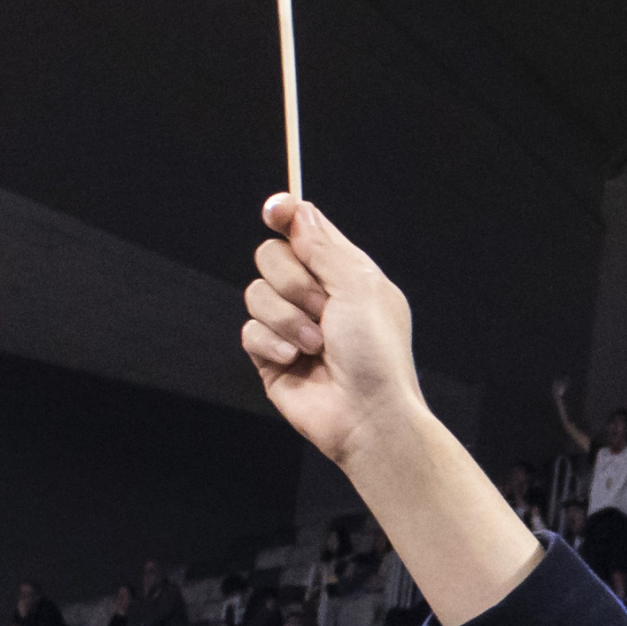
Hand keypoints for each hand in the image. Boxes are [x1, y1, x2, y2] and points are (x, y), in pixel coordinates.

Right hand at [241, 194, 432, 467]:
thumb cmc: (377, 354)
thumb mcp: (359, 286)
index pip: (304, 229)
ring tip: (316, 345)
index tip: (274, 211)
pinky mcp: (271, 356)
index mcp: (344, 272)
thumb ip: (323, 246)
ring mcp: (291, 325)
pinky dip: (273, 345)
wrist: (368, 415)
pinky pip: (249, 331)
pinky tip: (297, 362)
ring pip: (255, 293)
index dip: (285, 215)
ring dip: (287, 319)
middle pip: (270, 256)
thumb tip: (296, 211)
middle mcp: (316, 295)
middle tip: (323, 309)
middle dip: (292, 281)